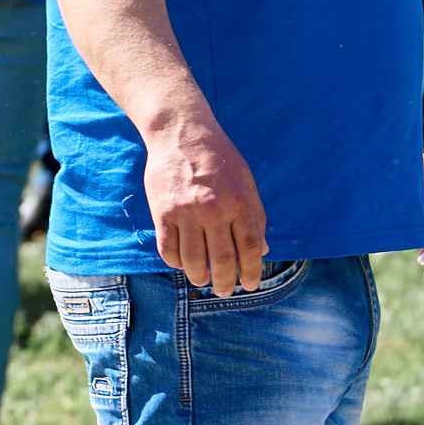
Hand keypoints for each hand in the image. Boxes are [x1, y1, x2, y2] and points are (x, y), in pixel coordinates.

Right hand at [143, 115, 267, 296]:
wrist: (181, 134)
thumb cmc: (219, 158)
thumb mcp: (246, 183)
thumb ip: (255, 216)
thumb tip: (261, 250)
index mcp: (238, 203)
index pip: (249, 248)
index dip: (251, 271)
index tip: (249, 284)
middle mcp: (213, 210)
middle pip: (221, 258)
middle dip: (224, 281)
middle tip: (223, 291)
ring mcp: (185, 211)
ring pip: (192, 258)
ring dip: (198, 276)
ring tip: (201, 281)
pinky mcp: (162, 210)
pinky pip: (167, 246)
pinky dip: (174, 261)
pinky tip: (180, 263)